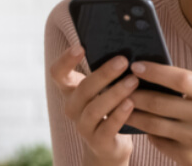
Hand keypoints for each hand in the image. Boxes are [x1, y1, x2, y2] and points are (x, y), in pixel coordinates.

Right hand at [48, 47, 137, 164]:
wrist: (109, 145)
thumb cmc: (108, 107)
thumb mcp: (104, 88)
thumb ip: (108, 71)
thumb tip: (127, 46)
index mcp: (71, 90)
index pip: (58, 73)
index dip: (66, 60)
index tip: (81, 46)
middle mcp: (72, 108)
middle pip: (83, 89)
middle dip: (103, 73)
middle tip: (123, 60)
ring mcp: (83, 126)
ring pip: (95, 108)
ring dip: (115, 93)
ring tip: (133, 81)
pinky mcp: (98, 141)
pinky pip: (107, 127)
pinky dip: (119, 114)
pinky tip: (131, 103)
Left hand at [125, 62, 191, 165]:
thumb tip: (152, 71)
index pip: (180, 79)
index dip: (154, 71)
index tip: (135, 66)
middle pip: (160, 103)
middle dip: (135, 94)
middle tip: (119, 87)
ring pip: (154, 124)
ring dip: (133, 114)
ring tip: (122, 106)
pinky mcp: (190, 158)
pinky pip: (158, 142)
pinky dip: (147, 133)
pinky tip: (140, 125)